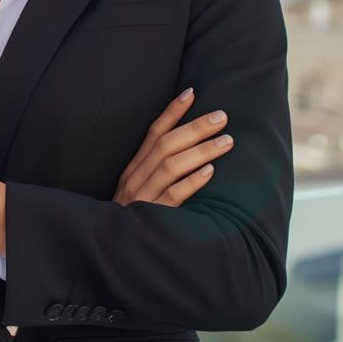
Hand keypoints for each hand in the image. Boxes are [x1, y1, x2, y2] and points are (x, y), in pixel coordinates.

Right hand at [113, 86, 231, 206]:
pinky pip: (174, 196)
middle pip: (165, 145)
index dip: (172, 112)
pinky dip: (192, 181)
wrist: (115, 249)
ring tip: (227, 141)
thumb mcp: (138, 189)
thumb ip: (155, 169)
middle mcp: (136, 178)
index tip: (191, 93)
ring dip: (201, 150)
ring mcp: (144, 197)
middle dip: (195, 128)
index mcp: (133, 168)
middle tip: (221, 117)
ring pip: (171, 166)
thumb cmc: (134, 216)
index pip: (153, 133)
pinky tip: (210, 172)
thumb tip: (186, 146)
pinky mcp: (154, 216)